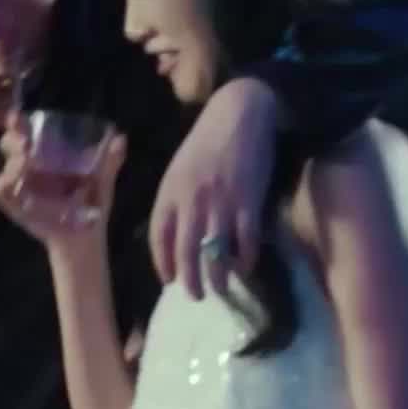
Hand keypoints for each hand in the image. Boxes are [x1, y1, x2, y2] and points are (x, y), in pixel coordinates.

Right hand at [0, 115, 126, 250]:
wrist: (85, 237)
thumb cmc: (92, 204)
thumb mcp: (103, 181)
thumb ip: (110, 162)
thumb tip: (121, 138)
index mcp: (48, 151)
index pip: (26, 129)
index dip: (18, 121)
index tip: (17, 118)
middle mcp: (30, 164)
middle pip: (8, 143)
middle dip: (13, 140)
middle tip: (27, 146)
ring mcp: (20, 184)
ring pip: (5, 165)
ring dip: (14, 163)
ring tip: (27, 166)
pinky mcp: (13, 203)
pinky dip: (4, 185)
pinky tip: (18, 187)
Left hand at [149, 77, 278, 298]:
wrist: (239, 112)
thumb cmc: (208, 140)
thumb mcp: (180, 168)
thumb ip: (177, 198)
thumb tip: (178, 231)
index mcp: (170, 192)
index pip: (159, 237)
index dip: (162, 263)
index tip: (169, 280)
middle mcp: (191, 201)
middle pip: (185, 252)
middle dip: (189, 280)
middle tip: (195, 296)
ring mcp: (220, 203)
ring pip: (214, 253)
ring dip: (217, 278)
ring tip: (220, 290)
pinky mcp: (248, 201)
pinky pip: (245, 241)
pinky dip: (245, 259)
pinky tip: (245, 268)